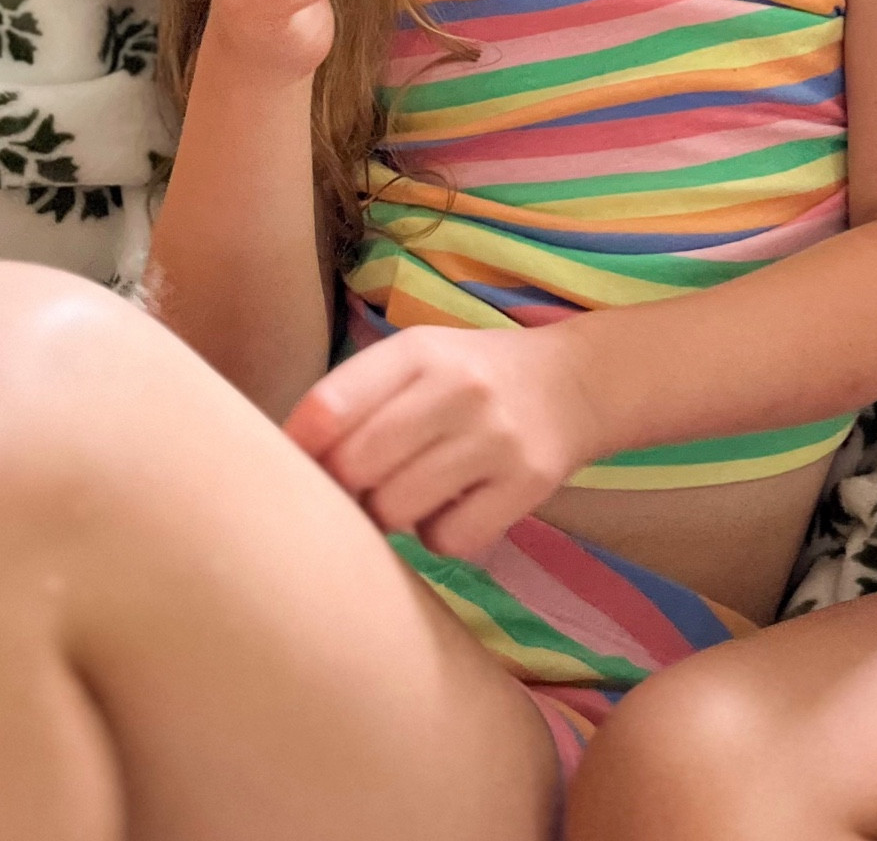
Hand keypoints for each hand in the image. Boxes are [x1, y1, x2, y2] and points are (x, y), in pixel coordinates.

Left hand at [284, 325, 600, 558]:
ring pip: (397, 510)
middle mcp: (457, 387)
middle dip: (346, 490)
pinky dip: (442, 536)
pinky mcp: (527, 482)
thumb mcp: (418, 362)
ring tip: (413, 493)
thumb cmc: (472, 376)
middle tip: (363, 486)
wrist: (576, 382)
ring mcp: (495, 436)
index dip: (297, 451)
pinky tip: (457, 507)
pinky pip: (449, 539)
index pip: (327, 408)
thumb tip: (284, 472)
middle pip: (355, 467)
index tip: (294, 469)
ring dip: (392, 515)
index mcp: (418, 351)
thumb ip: (357, 401)